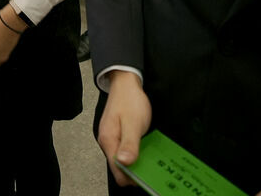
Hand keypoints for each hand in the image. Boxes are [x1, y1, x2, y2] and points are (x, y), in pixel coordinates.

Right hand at [97, 70, 152, 188]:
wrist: (125, 83)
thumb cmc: (130, 100)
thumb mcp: (133, 122)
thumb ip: (129, 144)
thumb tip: (124, 163)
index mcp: (109, 140)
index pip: (117, 171)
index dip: (131, 177)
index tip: (147, 176)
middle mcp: (108, 142)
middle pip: (120, 167)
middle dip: (136, 170)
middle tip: (152, 167)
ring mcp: (112, 139)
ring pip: (124, 160)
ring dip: (137, 162)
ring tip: (151, 159)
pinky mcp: (118, 136)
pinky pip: (126, 151)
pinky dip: (136, 153)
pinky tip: (146, 150)